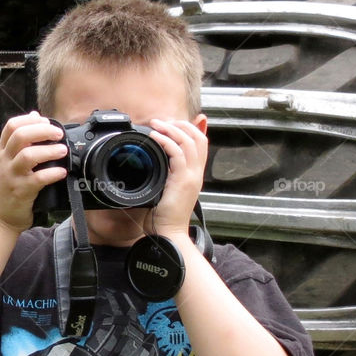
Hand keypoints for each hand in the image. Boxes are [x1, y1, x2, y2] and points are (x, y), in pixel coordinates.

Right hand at [0, 111, 67, 232]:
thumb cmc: (8, 187)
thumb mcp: (9, 161)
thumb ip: (21, 140)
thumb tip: (35, 116)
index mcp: (3, 151)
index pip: (11, 126)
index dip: (30, 120)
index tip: (46, 122)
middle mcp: (5, 161)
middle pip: (20, 135)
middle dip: (42, 131)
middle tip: (58, 134)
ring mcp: (12, 176)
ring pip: (28, 155)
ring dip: (49, 151)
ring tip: (63, 151)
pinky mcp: (21, 191)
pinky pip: (38, 179)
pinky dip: (52, 173)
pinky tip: (62, 172)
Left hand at [147, 117, 207, 238]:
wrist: (169, 233)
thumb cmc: (164, 217)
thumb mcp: (165, 190)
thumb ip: (164, 175)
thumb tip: (154, 163)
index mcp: (194, 174)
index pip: (201, 143)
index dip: (189, 128)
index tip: (170, 123)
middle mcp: (196, 173)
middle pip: (198, 137)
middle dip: (180, 124)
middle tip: (161, 121)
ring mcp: (192, 176)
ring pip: (189, 142)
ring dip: (171, 129)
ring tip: (156, 124)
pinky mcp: (183, 180)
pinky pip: (178, 154)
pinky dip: (166, 141)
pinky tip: (154, 137)